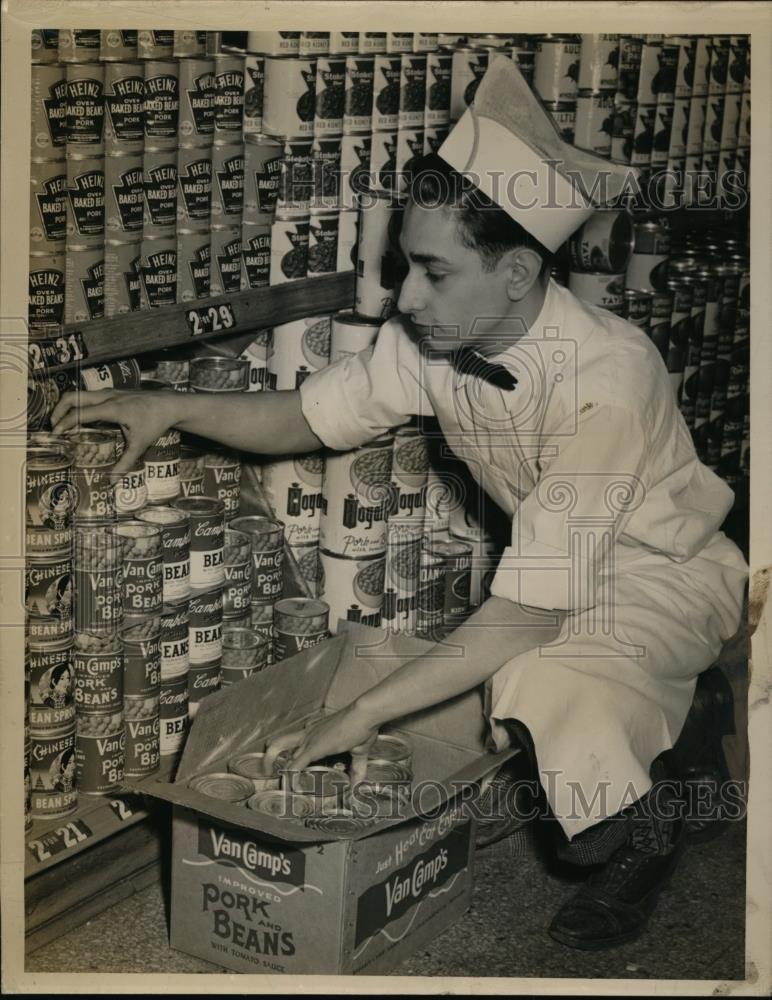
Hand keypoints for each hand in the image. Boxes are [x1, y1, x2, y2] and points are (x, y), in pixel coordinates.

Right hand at [51, 388, 179, 473]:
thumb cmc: (155, 423)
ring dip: (67, 406)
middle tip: (54, 427)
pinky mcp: (113, 392)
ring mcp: (110, 392)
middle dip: (58, 410)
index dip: (64, 423)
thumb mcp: (139, 445)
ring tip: (62, 423)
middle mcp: (107, 397)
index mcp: (112, 409)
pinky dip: (79, 404)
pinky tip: (80, 419)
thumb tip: (113, 482)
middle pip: (73, 396)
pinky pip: (89, 395)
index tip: (56, 435)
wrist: (170, 404)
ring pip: (80, 393)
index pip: (80, 413)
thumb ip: (125, 463)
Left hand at [264, 704, 378, 777]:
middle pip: (281, 741)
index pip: (297, 743)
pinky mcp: (312, 749)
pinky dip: (291, 777)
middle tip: (266, 770)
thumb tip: (358, 784)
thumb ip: (357, 768)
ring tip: (267, 776)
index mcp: (317, 731)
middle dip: (271, 755)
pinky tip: (291, 788)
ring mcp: (309, 740)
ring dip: (271, 761)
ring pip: (280, 747)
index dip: (292, 756)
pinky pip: (295, 765)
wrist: (364, 715)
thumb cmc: (363, 727)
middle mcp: (309, 733)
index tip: (289, 770)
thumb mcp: (359, 750)